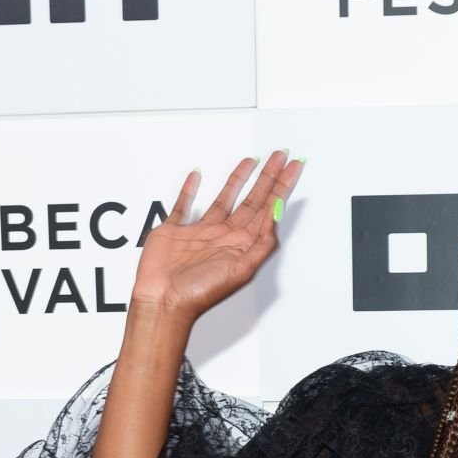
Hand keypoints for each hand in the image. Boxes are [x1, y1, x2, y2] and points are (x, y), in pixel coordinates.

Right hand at [130, 150, 303, 319]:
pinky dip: (190, 190)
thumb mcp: (240, 269)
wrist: (163, 301)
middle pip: (252, 199)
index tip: (293, 166)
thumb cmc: (199, 293)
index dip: (282, 186)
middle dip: (268, 177)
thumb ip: (261, 243)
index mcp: (242, 244)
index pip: (268, 209)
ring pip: (224, 198)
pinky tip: (198, 176)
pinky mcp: (176, 231)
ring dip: (238, 179)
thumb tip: (276, 215)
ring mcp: (201, 232)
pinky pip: (184, 205)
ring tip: (251, 161)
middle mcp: (225, 236)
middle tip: (280, 156)